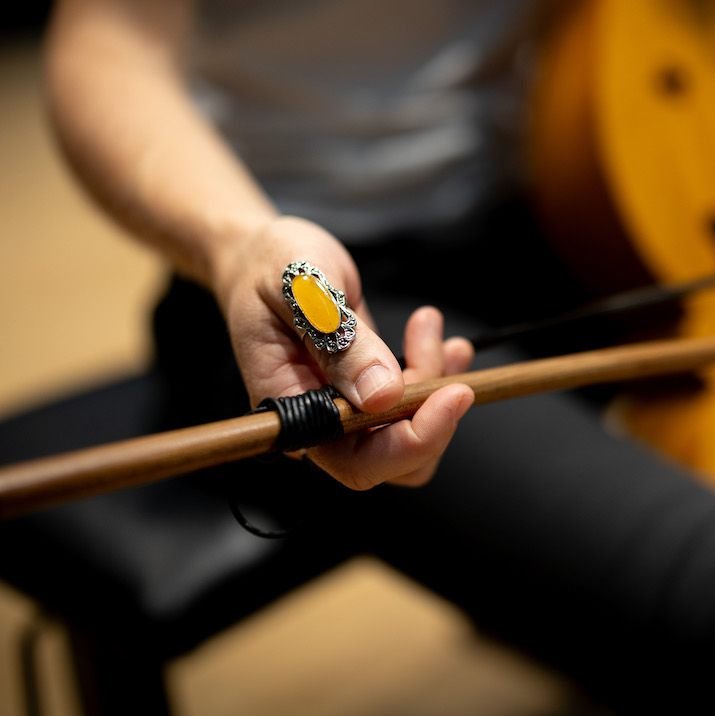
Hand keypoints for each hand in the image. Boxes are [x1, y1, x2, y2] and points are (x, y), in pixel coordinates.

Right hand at [211, 216, 474, 488]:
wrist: (264, 253)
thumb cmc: (272, 265)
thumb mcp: (303, 289)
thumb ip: (338, 341)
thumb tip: (383, 396)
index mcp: (291, 410)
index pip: (356, 461)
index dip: (410, 443)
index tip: (451, 396)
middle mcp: (321, 420)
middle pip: (394, 459)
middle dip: (433, 411)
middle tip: (447, 350)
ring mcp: (346, 407)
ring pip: (412, 430)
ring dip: (436, 382)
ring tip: (426, 325)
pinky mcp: (367, 389)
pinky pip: (412, 403)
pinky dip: (435, 370)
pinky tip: (429, 331)